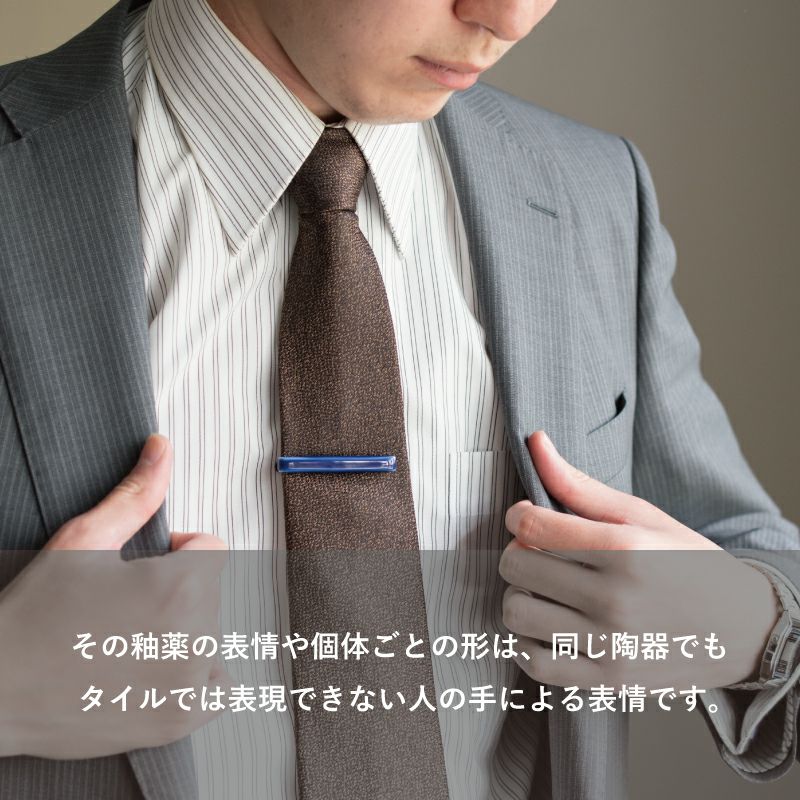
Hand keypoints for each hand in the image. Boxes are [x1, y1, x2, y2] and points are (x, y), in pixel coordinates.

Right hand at [0, 434, 228, 758]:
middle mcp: (194, 638)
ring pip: (213, 634)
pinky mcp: (178, 721)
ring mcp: (188, 686)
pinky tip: (154, 669)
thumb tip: (163, 447)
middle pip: (212, 592)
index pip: (212, 549)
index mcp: (179, 587)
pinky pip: (218, 687)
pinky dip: (196, 677)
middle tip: (123, 608)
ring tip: (126, 640)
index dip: (177, 552)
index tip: (143, 567)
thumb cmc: (34, 615)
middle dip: (178, 591)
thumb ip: (136, 495)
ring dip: (184, 632)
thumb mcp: (83, 541)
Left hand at [499, 431, 779, 689]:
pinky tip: (548, 626)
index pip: (530, 525)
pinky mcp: (606, 681)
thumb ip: (581, 484)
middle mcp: (614, 599)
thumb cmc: (689, 564)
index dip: (519, 516)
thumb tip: (535, 441)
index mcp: (624, 549)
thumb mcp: (643, 515)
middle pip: (516, 565)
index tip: (529, 518)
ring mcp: (609, 645)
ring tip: (547, 590)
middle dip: (519, 551)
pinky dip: (527, 642)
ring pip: (516, 612)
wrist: (744, 629)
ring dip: (521, 595)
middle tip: (541, 552)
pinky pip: (533, 662)